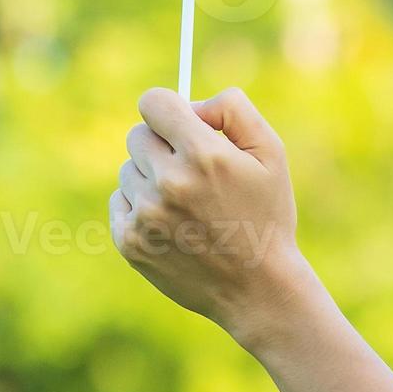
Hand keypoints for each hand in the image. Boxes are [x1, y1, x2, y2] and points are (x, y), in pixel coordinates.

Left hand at [108, 87, 316, 345]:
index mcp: (202, 155)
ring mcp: (144, 215)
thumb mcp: (271, 153)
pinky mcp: (129, 241)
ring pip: (129, 169)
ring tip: (187, 205)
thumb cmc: (266, 215)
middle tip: (191, 169)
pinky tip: (173, 225)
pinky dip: (141, 206)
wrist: (258, 289)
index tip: (177, 121)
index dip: (167, 108)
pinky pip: (121, 200)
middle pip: (137, 135)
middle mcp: (167, 183)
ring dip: (151, 178)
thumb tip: (192, 102)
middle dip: (162, 145)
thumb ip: (233, 110)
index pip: (153, 102)